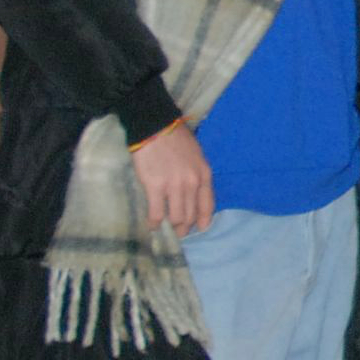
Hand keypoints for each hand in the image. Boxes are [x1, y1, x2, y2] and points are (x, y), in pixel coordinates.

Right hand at [131, 123, 214, 237]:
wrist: (155, 127)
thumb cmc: (175, 139)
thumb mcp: (196, 156)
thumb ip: (196, 175)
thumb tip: (192, 193)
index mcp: (204, 175)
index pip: (207, 206)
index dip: (203, 220)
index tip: (199, 228)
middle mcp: (192, 183)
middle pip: (191, 215)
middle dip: (185, 227)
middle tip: (178, 232)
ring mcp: (174, 186)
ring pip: (176, 218)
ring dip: (171, 227)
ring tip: (165, 230)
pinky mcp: (155, 186)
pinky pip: (157, 213)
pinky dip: (155, 223)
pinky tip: (152, 225)